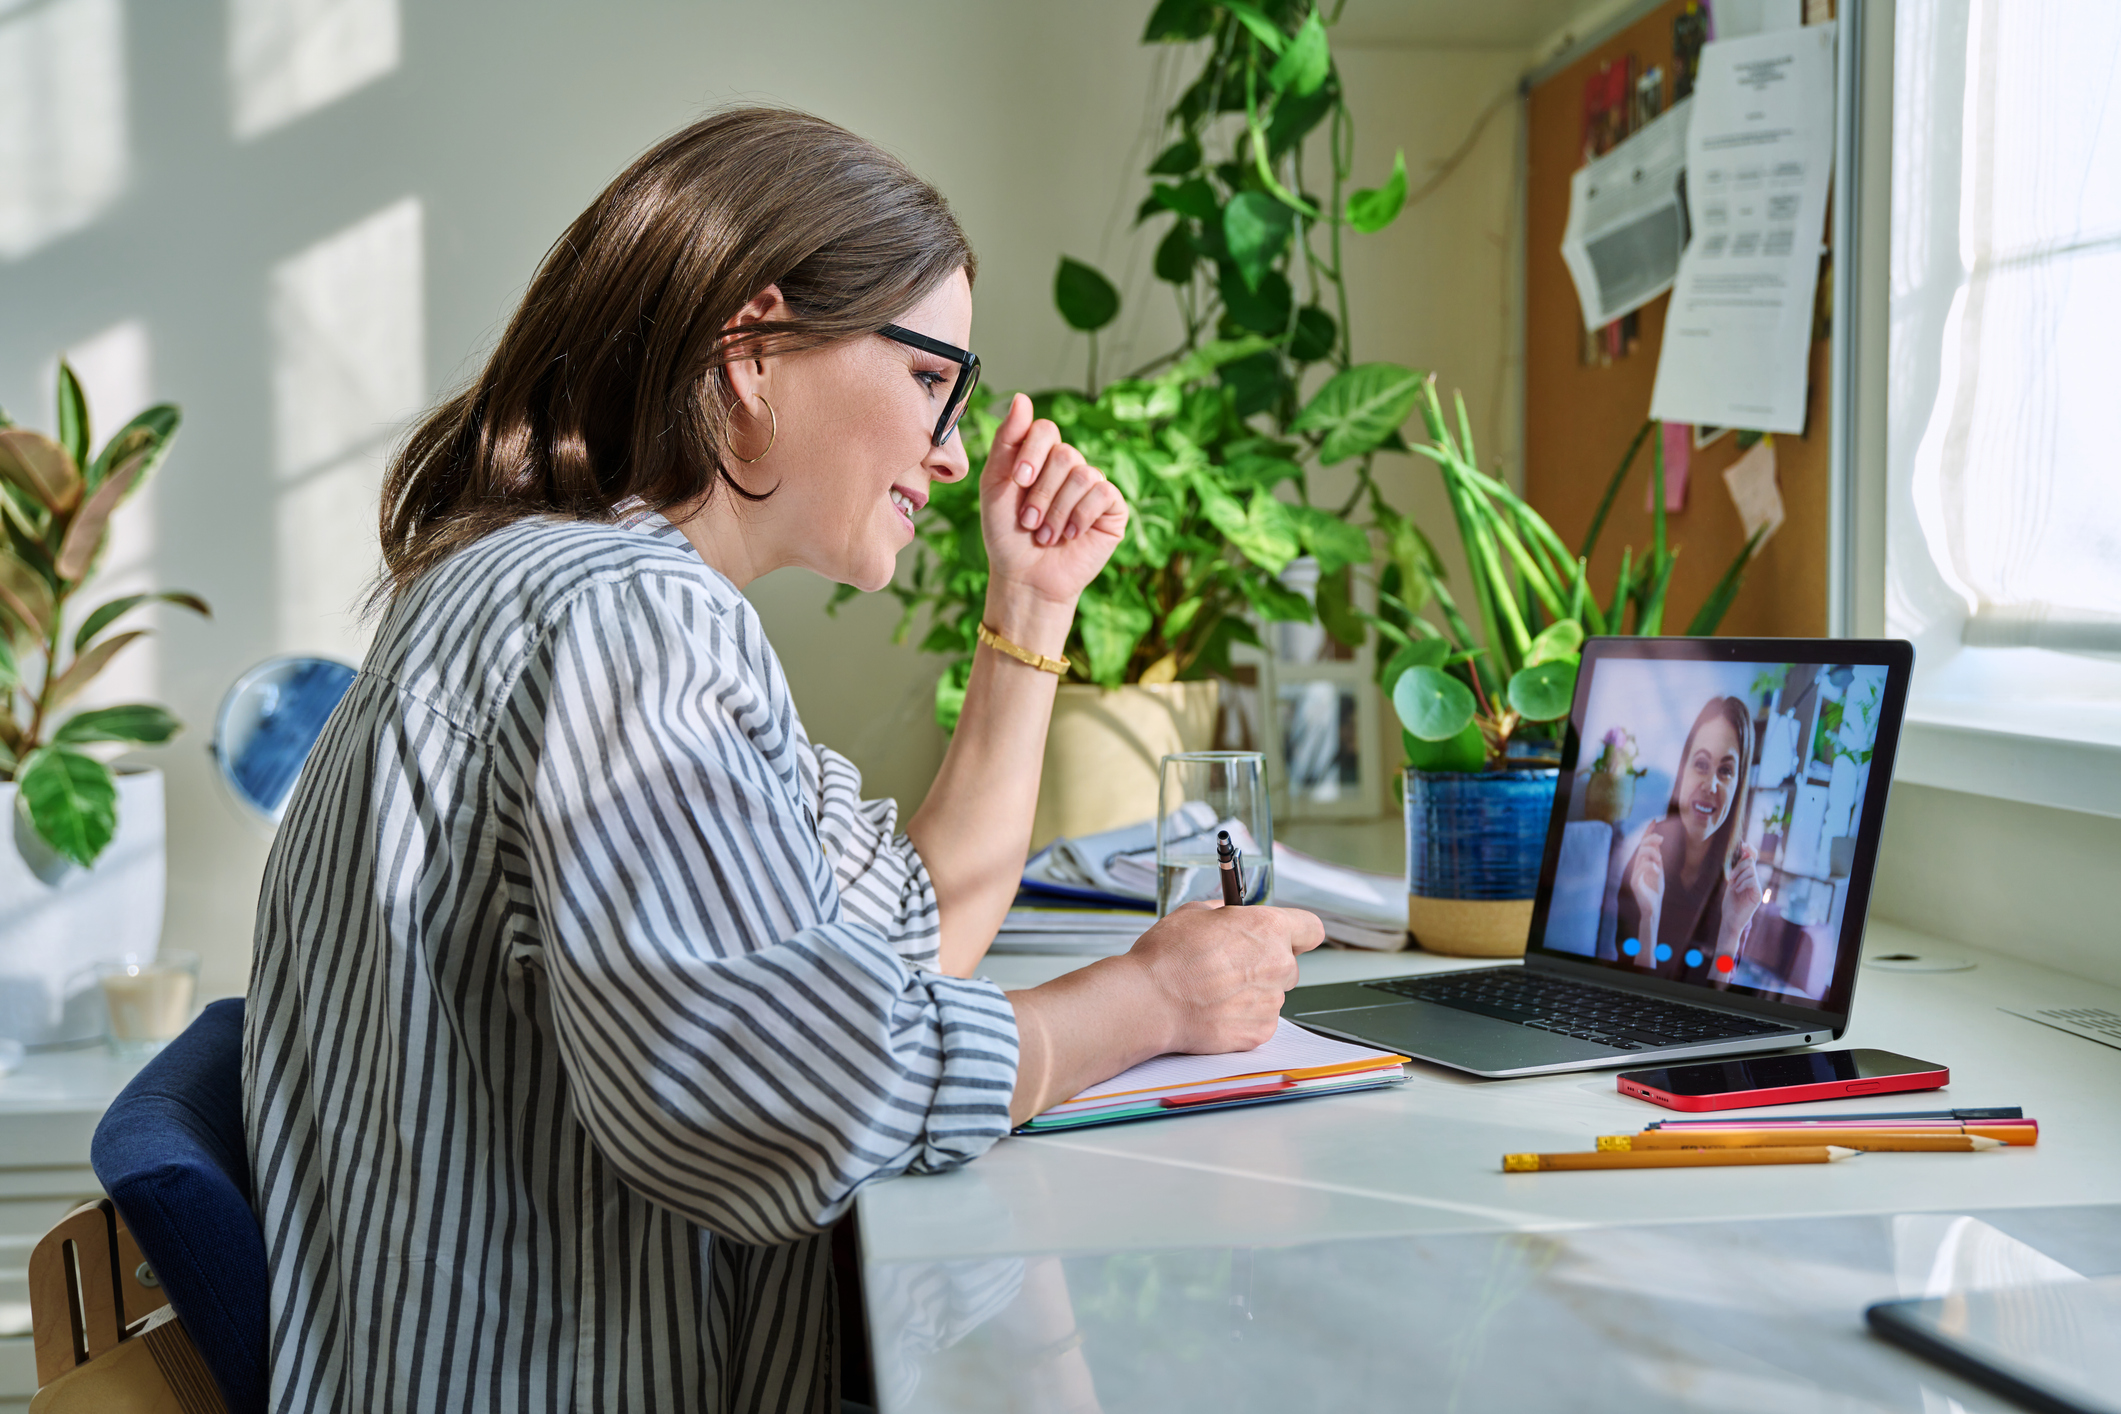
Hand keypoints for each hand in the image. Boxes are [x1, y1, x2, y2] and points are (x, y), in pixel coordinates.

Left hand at [979, 393, 1127, 616]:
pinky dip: (1080, 517)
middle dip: (1041, 492)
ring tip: (1046, 535)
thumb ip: (1007, 440)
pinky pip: (1103, 494)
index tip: (1018, 481)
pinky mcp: (1112, 508)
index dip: (1032, 452)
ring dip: (1058, 510)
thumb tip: (1022, 398)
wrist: (1024, 576)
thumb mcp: (996, 484)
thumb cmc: (1006, 533)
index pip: (1045, 429)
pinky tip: (1069, 535)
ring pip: (1083, 475)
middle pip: (1065, 454)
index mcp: (1042, 456)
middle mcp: (1070, 467)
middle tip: (1029, 521)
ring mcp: (1093, 486)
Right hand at [1120, 901, 1323, 1054]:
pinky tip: (1215, 1009)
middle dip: (1267, 964)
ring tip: (1215, 990)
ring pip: (1272, 994)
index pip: (1310, 928)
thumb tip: (1230, 918)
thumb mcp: (1194, 913)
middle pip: (1289, 964)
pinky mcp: (1260, 1031)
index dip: (1297, 932)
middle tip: (1233, 965)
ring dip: (1252, 992)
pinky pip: (1260, 1020)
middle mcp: (1278, 965)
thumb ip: (1226, 915)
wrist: (1151, 1001)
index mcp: (1268, 928)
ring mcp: (1272, 1002)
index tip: (1286, 936)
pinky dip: (1243, 1016)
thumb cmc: (1168, 957)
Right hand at [1625, 835, 1665, 956]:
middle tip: (1661, 839)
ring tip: (1659, 860)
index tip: (1653, 820)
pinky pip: (1642, 868)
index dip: (1647, 832)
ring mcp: (1635, 873)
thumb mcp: (1658, 871)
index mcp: (1642, 862)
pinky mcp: (1635, 882)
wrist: (1652, 908)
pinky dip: (1651, 866)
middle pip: (1641, 846)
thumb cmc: (1655, 891)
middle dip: (1651, 840)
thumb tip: (1657, 842)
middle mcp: (1637, 866)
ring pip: (1641, 855)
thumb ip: (1656, 858)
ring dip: (1652, 853)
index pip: (1643, 844)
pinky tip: (1657, 870)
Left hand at [1716, 844, 1763, 971]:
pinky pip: (1752, 881)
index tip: (1744, 844)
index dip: (1750, 850)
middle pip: (1750, 863)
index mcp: (1748, 877)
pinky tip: (1738, 890)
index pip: (1752, 860)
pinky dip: (1742, 883)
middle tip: (1732, 878)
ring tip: (1735, 887)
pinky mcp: (1757, 895)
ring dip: (1739, 877)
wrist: (1730, 919)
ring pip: (1751, 871)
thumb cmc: (1730, 903)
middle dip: (1738, 867)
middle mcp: (1755, 881)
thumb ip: (1738, 870)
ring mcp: (1757, 888)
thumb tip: (1744, 853)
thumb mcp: (1732, 883)